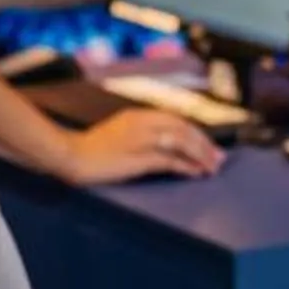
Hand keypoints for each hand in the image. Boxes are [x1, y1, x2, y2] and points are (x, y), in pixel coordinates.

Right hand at [56, 109, 223, 184]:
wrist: (69, 155)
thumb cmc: (90, 148)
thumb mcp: (119, 132)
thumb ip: (141, 133)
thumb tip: (164, 146)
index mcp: (138, 115)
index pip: (176, 120)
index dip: (195, 133)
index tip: (208, 145)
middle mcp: (143, 122)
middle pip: (183, 129)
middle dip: (204, 144)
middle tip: (219, 158)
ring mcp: (141, 139)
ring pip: (181, 142)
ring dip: (200, 155)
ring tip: (212, 167)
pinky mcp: (138, 157)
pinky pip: (170, 161)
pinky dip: (186, 166)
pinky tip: (196, 173)